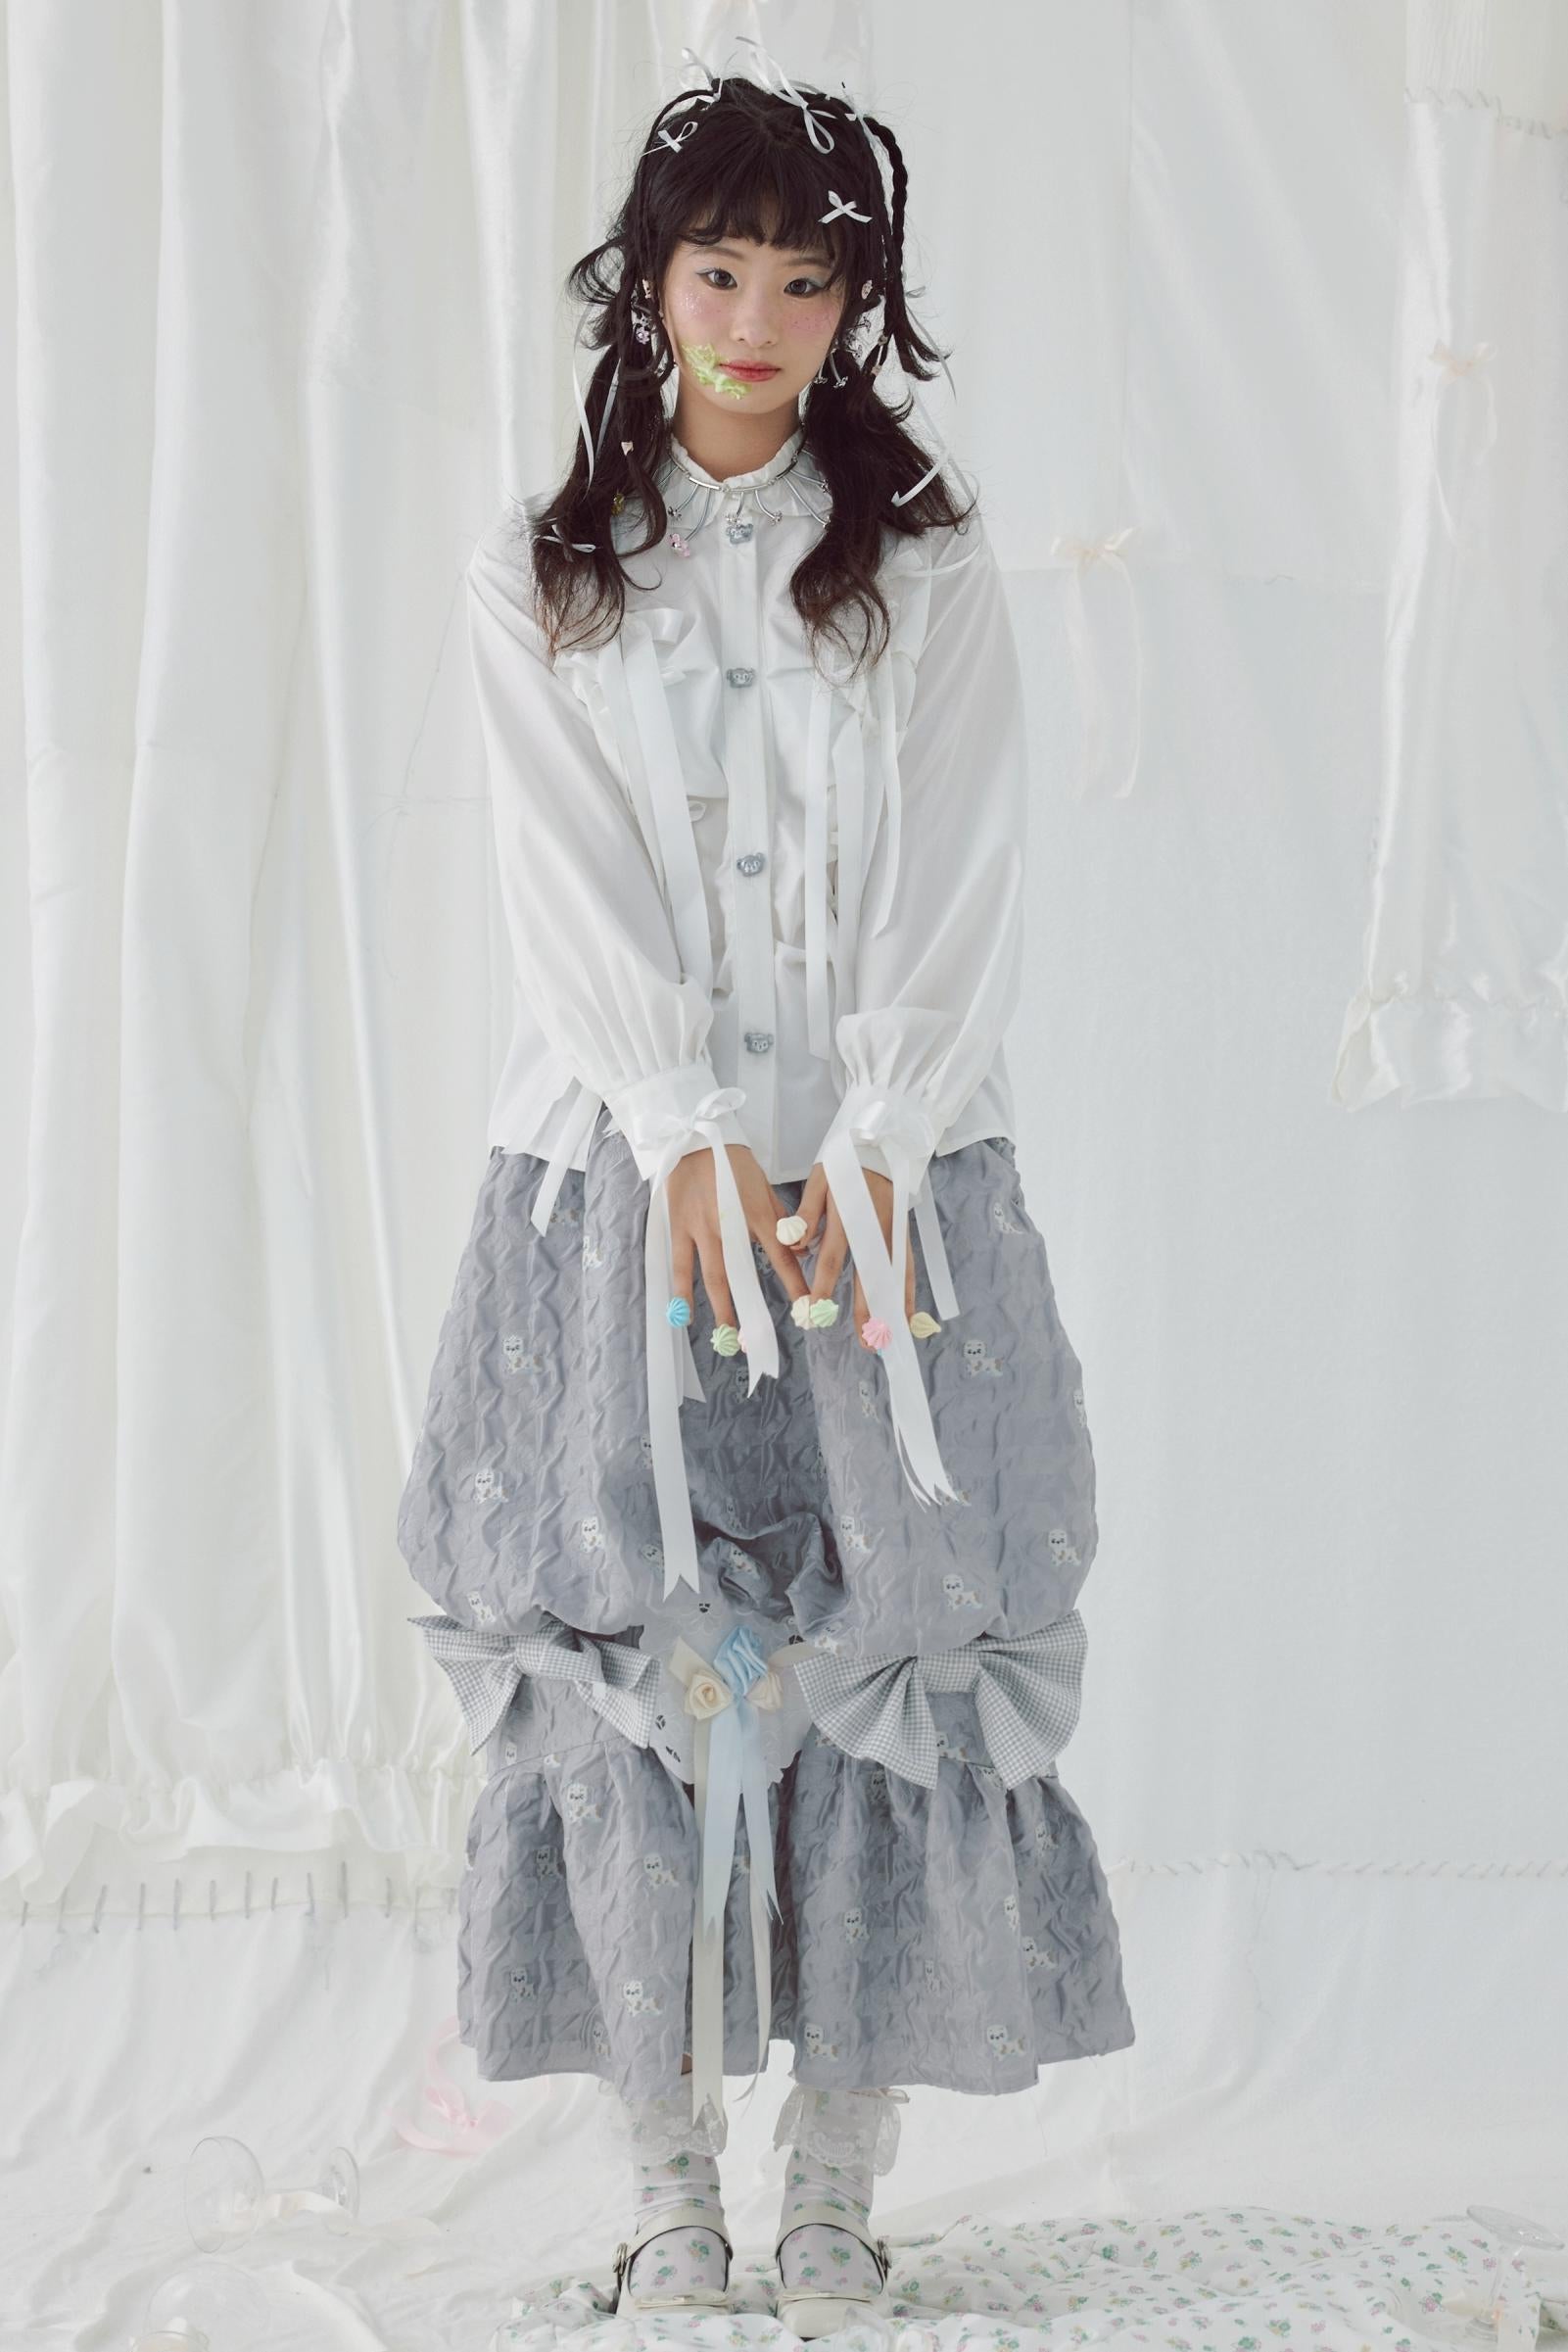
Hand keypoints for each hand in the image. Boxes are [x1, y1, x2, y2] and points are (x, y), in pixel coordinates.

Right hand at [664, 1141, 811, 1342]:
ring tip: (728, 1335)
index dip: (794, 1284)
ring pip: (713, 1276)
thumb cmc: (733, 1161)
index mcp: (756, 1213)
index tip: (805, 1308)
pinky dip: (682, 1291)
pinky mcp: (678, 1227)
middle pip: (744, 1275)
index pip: (781, 1256)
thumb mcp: (764, 1186)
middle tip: (761, 1337)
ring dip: (721, 1308)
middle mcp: (730, 1225)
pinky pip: (680, 1265)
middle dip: (753, 1308)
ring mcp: (701, 1228)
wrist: (694, 1137)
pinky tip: (685, 1315)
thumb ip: (780, 1219)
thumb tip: (801, 1250)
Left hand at [786, 1160, 915, 1351]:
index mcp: (846, 1216)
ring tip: (890, 1337)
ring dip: (893, 1308)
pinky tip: (908, 1314)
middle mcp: (873, 1228)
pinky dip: (908, 1291)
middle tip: (865, 1341)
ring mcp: (892, 1232)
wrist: (881, 1141)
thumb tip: (795, 1243)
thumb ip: (807, 1213)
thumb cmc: (846, 1161)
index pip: (833, 1259)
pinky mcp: (903, 1233)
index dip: (824, 1288)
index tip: (815, 1313)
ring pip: (894, 1276)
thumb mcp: (820, 1180)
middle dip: (868, 1310)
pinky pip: (907, 1267)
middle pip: (870, 1276)